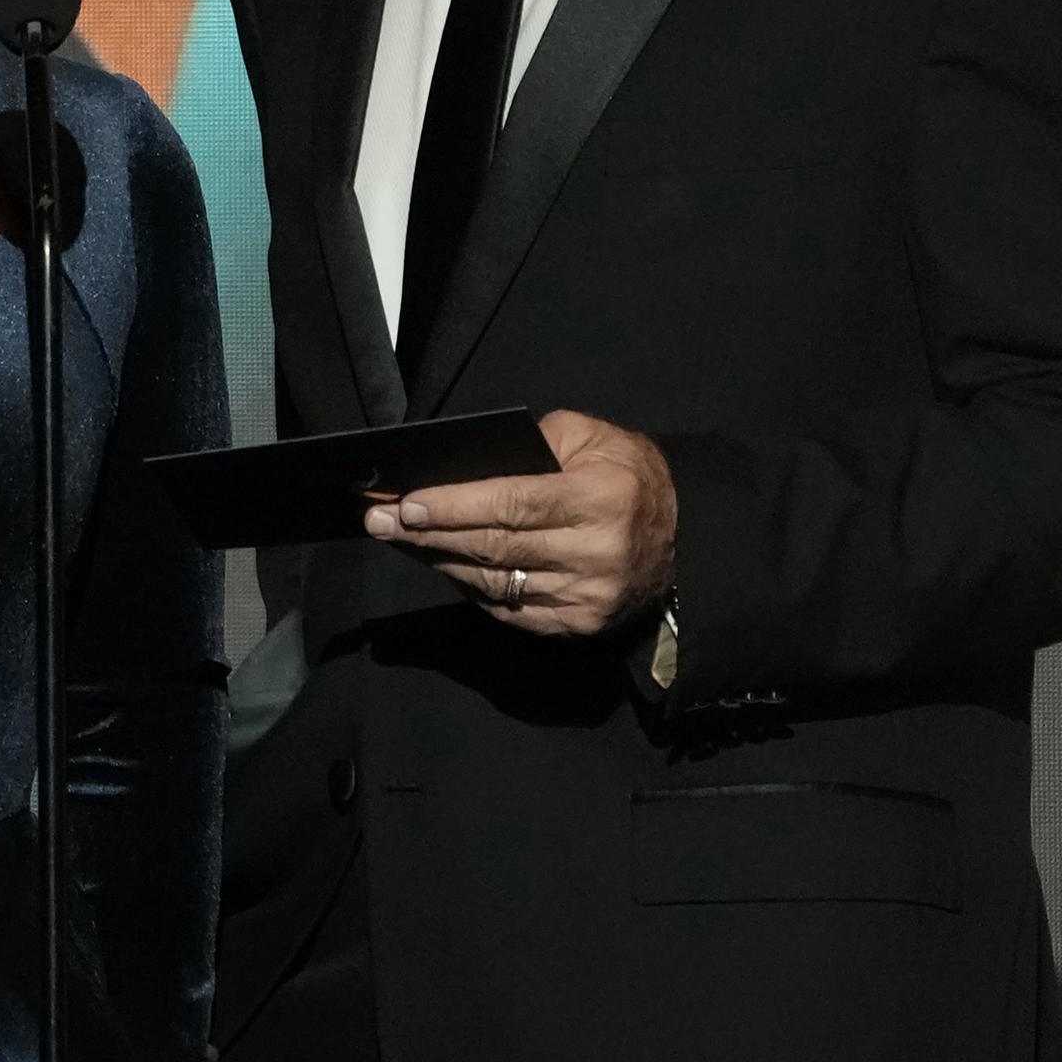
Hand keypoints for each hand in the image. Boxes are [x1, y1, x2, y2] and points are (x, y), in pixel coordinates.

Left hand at [363, 409, 675, 636]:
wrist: (683, 535)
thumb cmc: (627, 475)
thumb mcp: (593, 437)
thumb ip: (536, 445)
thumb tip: (465, 465)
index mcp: (601, 499)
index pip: (513, 504)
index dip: (455, 505)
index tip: (405, 502)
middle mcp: (596, 554)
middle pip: (495, 547)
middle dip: (428, 533)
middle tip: (378, 521)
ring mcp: (588, 597)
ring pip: (495, 582)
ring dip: (440, 560)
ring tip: (399, 539)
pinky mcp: (580, 624)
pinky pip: (510, 609)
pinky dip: (471, 587)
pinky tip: (443, 564)